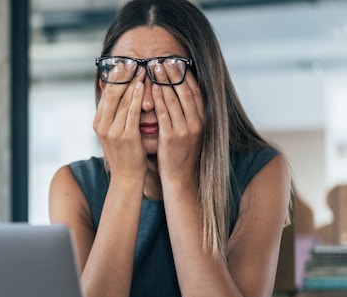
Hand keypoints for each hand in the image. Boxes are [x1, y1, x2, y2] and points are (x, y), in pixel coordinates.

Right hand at [93, 67, 147, 180]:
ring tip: (142, 68)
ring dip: (133, 82)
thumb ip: (114, 115)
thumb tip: (118, 94)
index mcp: (98, 122)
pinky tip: (143, 86)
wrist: (127, 177)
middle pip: (112, 94)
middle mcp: (102, 125)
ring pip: (123, 100)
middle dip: (123, 76)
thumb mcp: (114, 132)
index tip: (123, 63)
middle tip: (132, 60)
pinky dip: (137, 97)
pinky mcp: (126, 136)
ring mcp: (113, 131)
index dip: (114, 77)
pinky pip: (132, 112)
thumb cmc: (124, 153)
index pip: (106, 94)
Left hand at [151, 59, 203, 185]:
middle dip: (174, 73)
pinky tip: (153, 87)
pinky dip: (160, 98)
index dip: (186, 75)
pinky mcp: (172, 137)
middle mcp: (197, 123)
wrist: (181, 179)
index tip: (178, 61)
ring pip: (175, 99)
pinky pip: (165, 113)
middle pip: (185, 91)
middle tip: (164, 58)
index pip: (195, 91)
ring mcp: (185, 130)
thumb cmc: (180, 155)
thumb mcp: (188, 133)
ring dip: (164, 81)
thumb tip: (179, 97)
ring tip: (155, 67)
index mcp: (202, 120)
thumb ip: (186, 116)